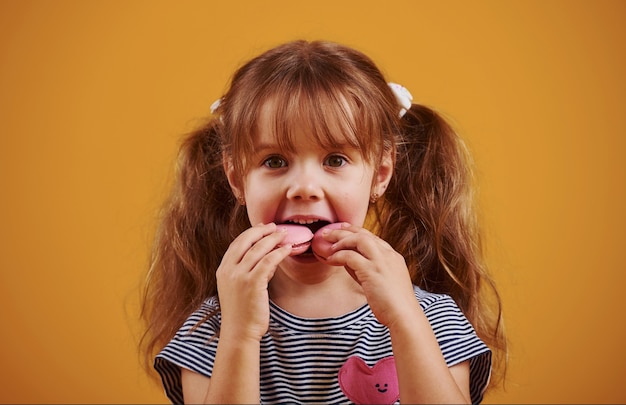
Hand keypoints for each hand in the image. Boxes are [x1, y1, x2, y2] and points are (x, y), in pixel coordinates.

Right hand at [215, 222, 291, 340]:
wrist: (239, 332)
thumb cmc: (242, 312)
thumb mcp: (239, 288)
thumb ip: (250, 271)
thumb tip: (268, 257)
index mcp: (223, 270)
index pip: (237, 244)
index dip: (251, 233)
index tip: (263, 227)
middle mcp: (229, 270)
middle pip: (246, 241)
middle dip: (262, 231)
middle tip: (275, 227)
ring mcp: (239, 277)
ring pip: (258, 249)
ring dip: (273, 240)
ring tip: (284, 235)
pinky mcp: (253, 284)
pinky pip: (268, 262)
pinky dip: (279, 253)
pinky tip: (288, 250)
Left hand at [320, 223, 416, 326]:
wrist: (405, 316)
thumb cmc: (393, 304)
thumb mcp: (382, 282)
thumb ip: (367, 269)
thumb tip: (348, 260)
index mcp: (393, 257)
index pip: (373, 237)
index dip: (357, 231)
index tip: (344, 229)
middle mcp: (388, 255)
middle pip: (364, 234)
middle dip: (345, 231)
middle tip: (329, 232)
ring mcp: (381, 261)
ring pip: (358, 239)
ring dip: (341, 240)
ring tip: (328, 244)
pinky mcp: (372, 271)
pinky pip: (350, 256)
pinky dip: (338, 256)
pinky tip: (331, 260)